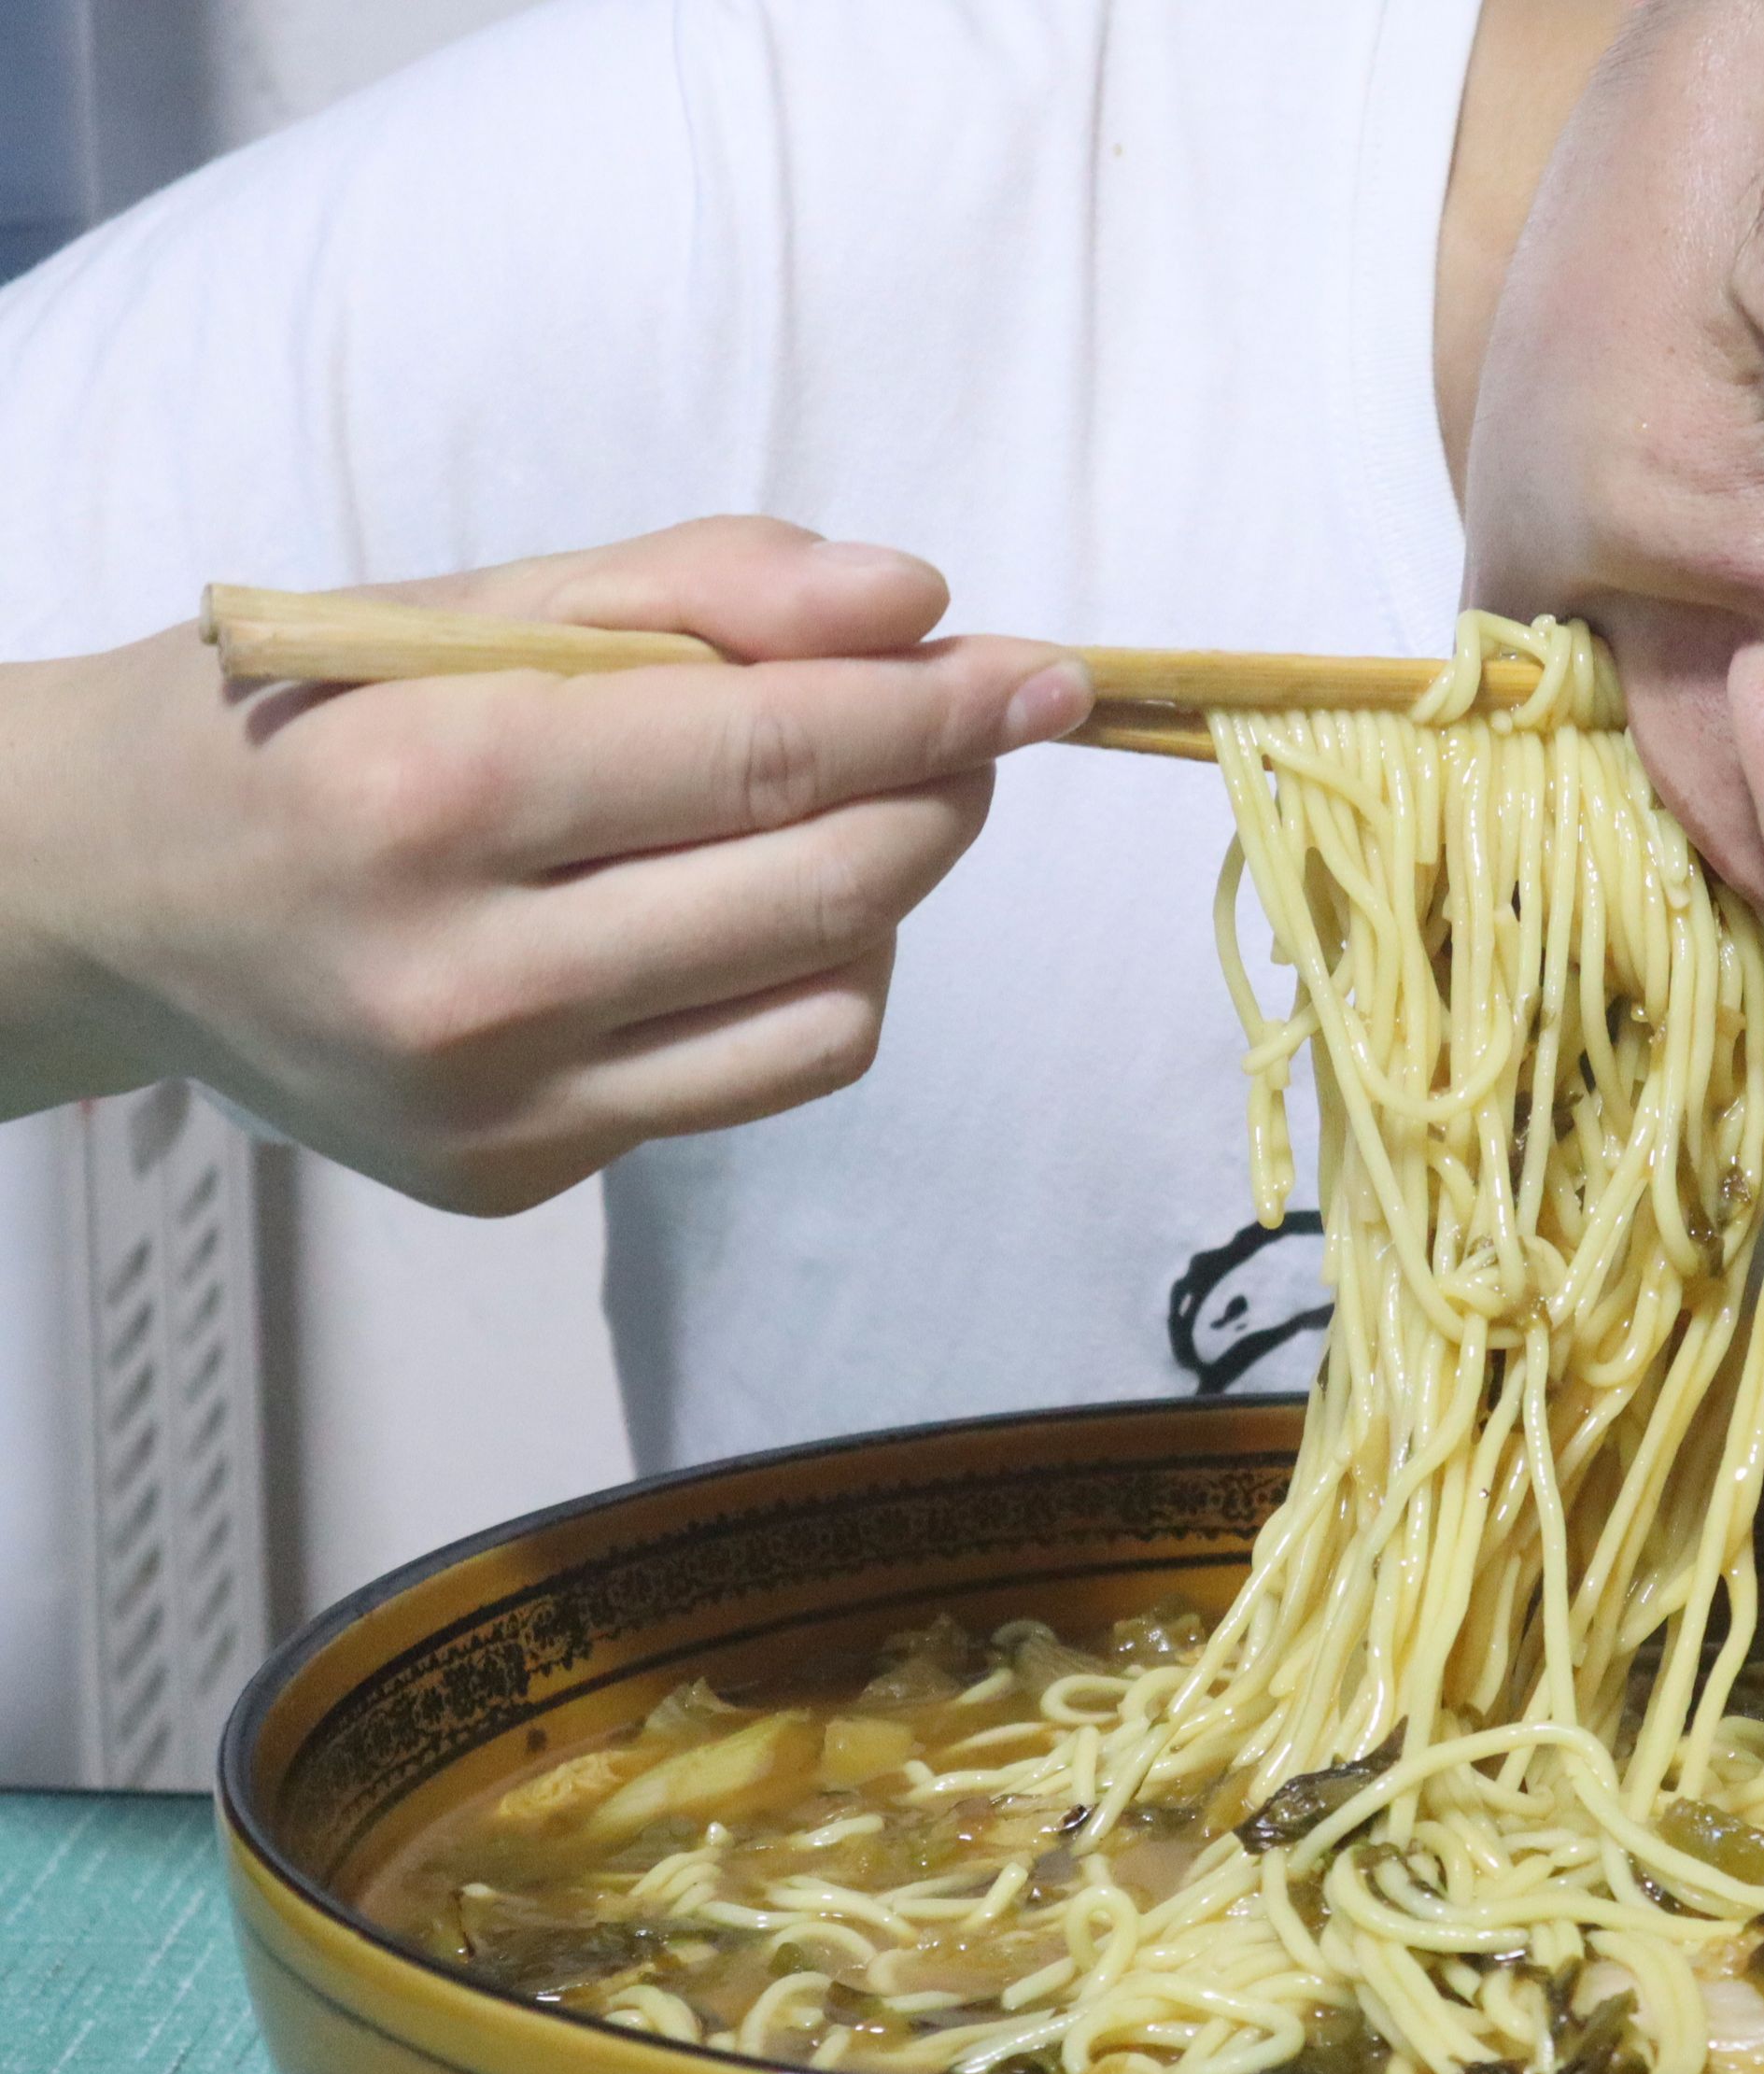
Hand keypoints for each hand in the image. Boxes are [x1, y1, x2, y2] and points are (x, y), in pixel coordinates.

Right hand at [0, 517, 1091, 1212]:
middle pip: (823, 889)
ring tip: (840, 810)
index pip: (768, 753)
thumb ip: (703, 588)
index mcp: (429, 794)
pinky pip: (749, 1078)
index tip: (1045, 672)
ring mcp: (492, 1105)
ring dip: (889, 895)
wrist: (102, 901)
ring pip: (824, 1007)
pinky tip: (741, 914)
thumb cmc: (295, 720)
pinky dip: (801, 984)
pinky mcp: (513, 1179)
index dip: (938, 711)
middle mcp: (461, 977)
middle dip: (943, 792)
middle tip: (975, 724)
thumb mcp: (470, 603)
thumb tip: (921, 606)